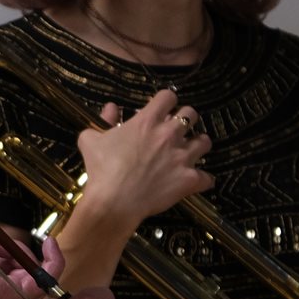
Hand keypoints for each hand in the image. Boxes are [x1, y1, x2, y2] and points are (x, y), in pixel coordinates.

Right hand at [69, 89, 212, 245]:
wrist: (114, 202)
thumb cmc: (101, 169)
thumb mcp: (92, 141)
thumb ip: (103, 121)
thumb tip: (110, 108)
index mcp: (147, 121)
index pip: (168, 96)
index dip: (166, 101)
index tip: (162, 109)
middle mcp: (169, 134)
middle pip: (191, 114)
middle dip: (185, 119)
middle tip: (176, 130)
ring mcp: (182, 157)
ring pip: (205, 142)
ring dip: (199, 145)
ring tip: (191, 151)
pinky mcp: (189, 179)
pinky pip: (207, 178)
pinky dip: (203, 180)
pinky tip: (197, 182)